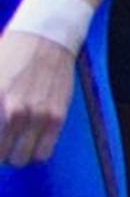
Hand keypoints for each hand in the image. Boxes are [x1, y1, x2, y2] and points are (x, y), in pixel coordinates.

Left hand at [0, 31, 74, 167]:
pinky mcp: (57, 116)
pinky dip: (34, 153)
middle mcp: (13, 110)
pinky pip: (43, 152)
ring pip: (21, 159)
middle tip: (1, 145)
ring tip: (13, 146)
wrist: (46, 38)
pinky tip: (29, 141)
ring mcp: (37, 115)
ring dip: (14, 156)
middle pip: (1, 155)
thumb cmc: (10, 54)